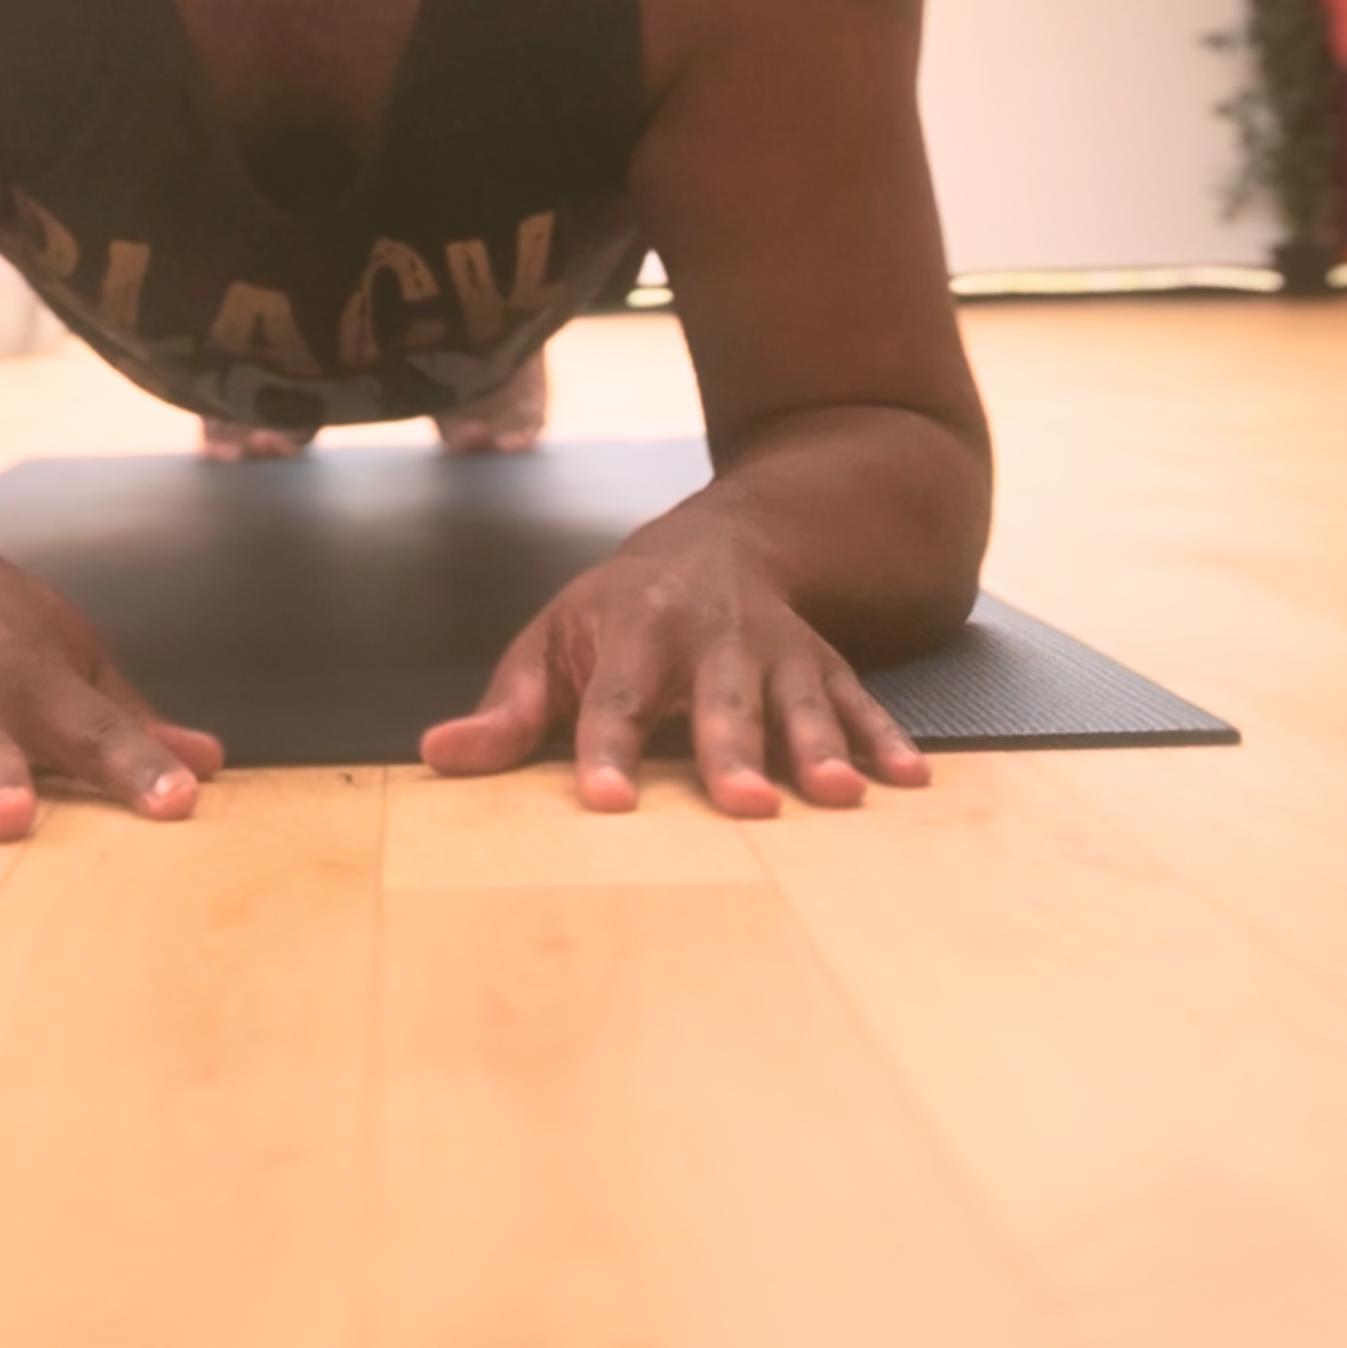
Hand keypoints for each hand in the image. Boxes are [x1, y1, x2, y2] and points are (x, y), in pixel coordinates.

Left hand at [420, 504, 928, 816]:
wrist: (720, 541)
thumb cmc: (618, 610)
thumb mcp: (553, 642)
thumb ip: (507, 711)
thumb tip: (437, 759)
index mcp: (633, 631)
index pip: (614, 701)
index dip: (606, 750)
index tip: (604, 803)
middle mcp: (711, 637)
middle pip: (721, 702)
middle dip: (733, 752)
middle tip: (748, 806)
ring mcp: (776, 649)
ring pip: (798, 699)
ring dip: (821, 746)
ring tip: (838, 796)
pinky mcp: (825, 662)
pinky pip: (859, 699)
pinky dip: (885, 737)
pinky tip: (909, 780)